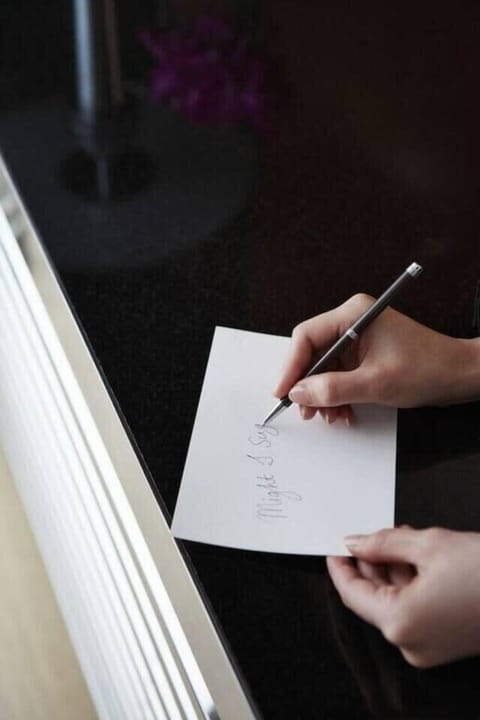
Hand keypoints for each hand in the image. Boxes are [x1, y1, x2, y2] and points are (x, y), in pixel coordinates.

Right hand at [274, 294, 479, 422]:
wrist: (459, 375)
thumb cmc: (427, 369)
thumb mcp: (375, 384)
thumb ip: (333, 389)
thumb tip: (298, 392)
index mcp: (354, 314)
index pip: (306, 336)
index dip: (291, 366)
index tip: (283, 391)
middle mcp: (353, 321)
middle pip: (313, 352)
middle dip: (308, 384)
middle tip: (305, 410)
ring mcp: (358, 338)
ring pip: (324, 367)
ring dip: (323, 394)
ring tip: (329, 416)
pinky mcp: (364, 354)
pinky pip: (339, 374)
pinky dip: (337, 394)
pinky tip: (342, 412)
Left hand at [327, 527, 479, 667]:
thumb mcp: (427, 544)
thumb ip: (383, 543)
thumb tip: (356, 543)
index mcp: (399, 622)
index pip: (352, 594)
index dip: (340, 568)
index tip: (334, 549)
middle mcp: (410, 643)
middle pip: (373, 599)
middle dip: (371, 564)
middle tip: (373, 535)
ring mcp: (428, 648)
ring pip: (394, 604)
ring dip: (392, 571)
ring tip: (401, 539)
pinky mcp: (444, 644)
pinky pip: (413, 612)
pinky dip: (410, 586)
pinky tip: (417, 558)